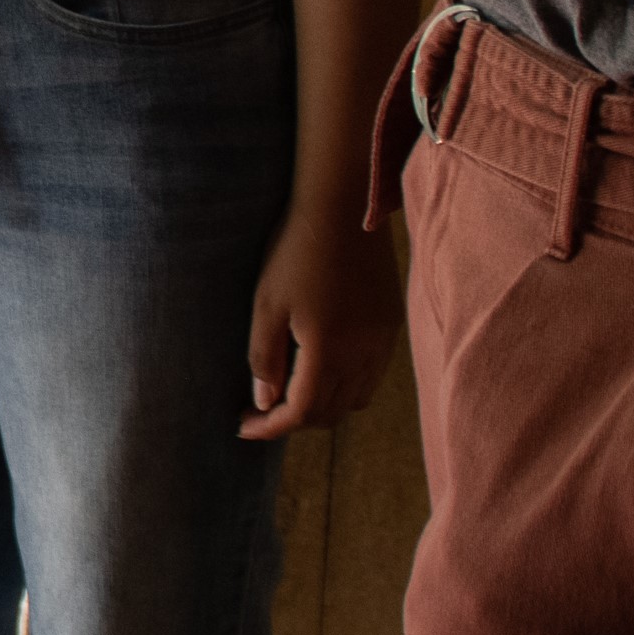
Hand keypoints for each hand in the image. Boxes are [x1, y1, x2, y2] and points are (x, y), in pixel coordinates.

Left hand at [238, 200, 401, 438]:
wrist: (344, 207)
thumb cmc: (296, 250)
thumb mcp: (267, 303)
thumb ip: (265, 356)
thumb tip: (264, 400)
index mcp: (329, 352)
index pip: (301, 413)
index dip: (270, 427)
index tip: (242, 426)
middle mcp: (363, 354)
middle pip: (329, 412)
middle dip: (294, 419)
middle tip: (261, 408)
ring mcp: (382, 340)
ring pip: (355, 399)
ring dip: (323, 405)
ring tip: (291, 391)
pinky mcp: (390, 324)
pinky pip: (372, 374)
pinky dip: (346, 385)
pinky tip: (323, 367)